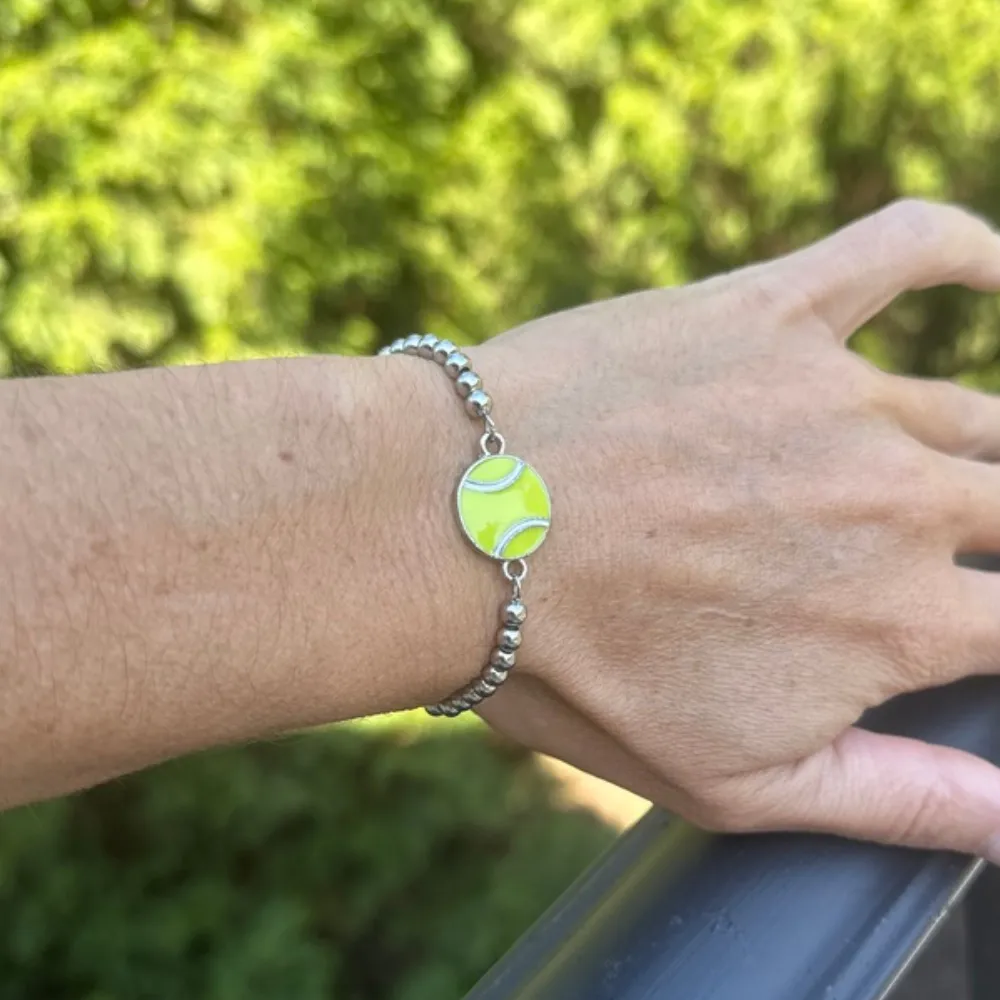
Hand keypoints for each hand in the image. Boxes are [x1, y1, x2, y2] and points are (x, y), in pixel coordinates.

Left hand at [473, 199, 999, 859]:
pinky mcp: (772, 311)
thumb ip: (891, 801)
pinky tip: (995, 274)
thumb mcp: (730, 780)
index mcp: (898, 621)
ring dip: (979, 451)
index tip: (977, 622)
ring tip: (948, 476)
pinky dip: (966, 253)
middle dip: (998, 540)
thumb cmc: (575, 666)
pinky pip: (902, 249)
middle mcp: (897, 501)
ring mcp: (838, 394)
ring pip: (971, 415)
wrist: (455, 534)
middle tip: (954, 554)